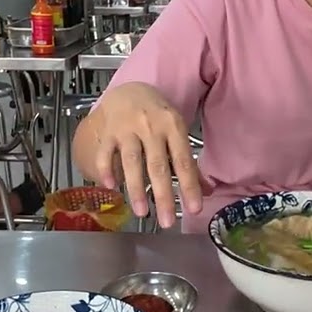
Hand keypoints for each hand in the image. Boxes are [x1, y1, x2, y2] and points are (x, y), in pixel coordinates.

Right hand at [88, 82, 201, 227]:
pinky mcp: (108, 131)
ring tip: (141, 212)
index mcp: (173, 126)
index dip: (189, 186)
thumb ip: (187, 162)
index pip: (184, 161)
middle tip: (167, 222)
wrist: (129, 90)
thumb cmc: (157, 115)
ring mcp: (127, 128)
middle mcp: (151, 127)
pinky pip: (106, 153)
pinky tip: (111, 187)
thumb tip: (205, 191)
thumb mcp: (177, 131)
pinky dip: (107, 170)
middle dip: (163, 195)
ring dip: (136, 188)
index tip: (194, 209)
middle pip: (158, 165)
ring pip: (132, 161)